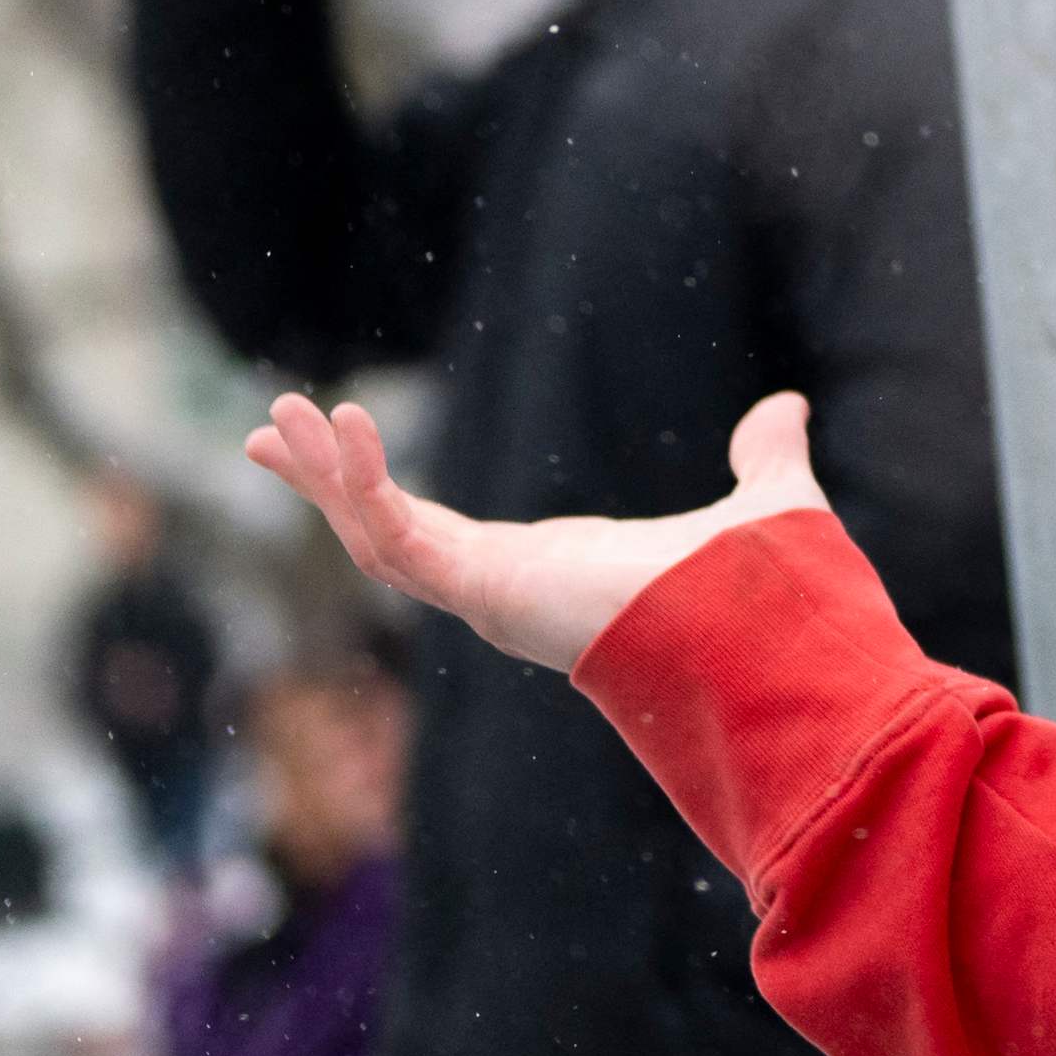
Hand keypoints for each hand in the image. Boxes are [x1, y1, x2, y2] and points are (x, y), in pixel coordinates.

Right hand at [247, 388, 832, 677]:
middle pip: (387, 533)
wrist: (765, 648)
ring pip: (376, 538)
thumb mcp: (759, 502)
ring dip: (324, 478)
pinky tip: (342, 427)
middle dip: (327, 482)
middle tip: (266, 431)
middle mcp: (506, 589)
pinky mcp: (484, 591)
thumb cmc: (763, 600)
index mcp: (546, 571)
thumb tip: (789, 407)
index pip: (442, 532)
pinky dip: (365, 484)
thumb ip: (764, 457)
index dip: (389, 492)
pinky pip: (401, 538)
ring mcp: (489, 595)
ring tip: (271, 418)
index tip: (347, 454)